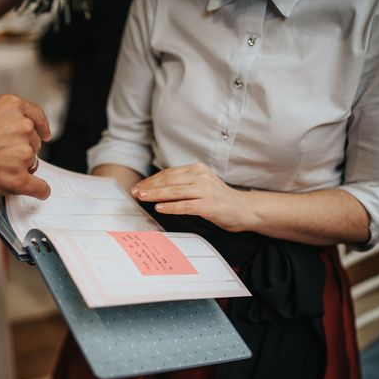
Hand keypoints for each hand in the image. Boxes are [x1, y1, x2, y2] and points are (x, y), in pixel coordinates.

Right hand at [0, 94, 51, 199]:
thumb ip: (2, 121)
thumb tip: (8, 134)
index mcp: (14, 108)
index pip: (37, 117)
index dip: (41, 128)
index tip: (44, 134)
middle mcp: (23, 128)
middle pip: (34, 143)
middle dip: (21, 150)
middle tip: (1, 156)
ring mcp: (23, 153)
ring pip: (33, 164)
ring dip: (21, 168)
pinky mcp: (19, 177)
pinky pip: (39, 187)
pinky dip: (39, 190)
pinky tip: (37, 191)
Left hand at [131, 163, 256, 231]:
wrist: (243, 209)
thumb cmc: (218, 199)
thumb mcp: (200, 185)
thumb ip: (182, 184)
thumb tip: (156, 188)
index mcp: (197, 169)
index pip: (168, 173)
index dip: (151, 180)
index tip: (138, 187)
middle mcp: (201, 176)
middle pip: (169, 180)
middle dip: (149, 187)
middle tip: (135, 192)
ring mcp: (206, 190)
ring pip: (175, 191)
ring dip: (156, 195)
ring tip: (142, 197)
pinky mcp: (209, 205)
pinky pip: (186, 205)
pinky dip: (171, 207)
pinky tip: (159, 208)